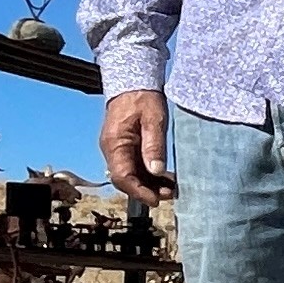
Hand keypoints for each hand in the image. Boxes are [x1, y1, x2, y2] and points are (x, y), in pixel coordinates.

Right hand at [101, 89, 173, 206]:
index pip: (122, 177)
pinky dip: (149, 175)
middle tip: (170, 194)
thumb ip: (154, 144)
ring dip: (149, 185)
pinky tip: (165, 179)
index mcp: (115, 143)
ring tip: (171, 188)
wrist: (133, 83)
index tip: (157, 199)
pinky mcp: (126, 148)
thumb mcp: (153, 119)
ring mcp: (118, 149)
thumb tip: (156, 170)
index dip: (139, 191)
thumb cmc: (143, 97)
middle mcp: (112, 149)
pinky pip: (135, 167)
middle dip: (146, 190)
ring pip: (131, 175)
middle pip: (126, 179)